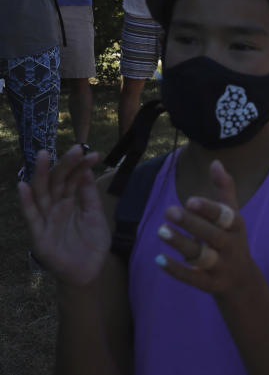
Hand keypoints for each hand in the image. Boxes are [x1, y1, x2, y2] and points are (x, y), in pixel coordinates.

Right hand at [17, 147, 109, 286]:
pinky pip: (31, 217)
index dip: (80, 166)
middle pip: (56, 182)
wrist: (88, 272)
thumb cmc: (90, 243)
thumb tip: (86, 169)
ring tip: (44, 155)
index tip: (92, 153)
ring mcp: (46, 220)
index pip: (71, 178)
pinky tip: (24, 186)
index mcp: (68, 202)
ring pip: (41, 194)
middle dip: (64, 164)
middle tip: (76, 148)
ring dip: (41, 174)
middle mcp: (54, 208)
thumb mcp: (95, 215)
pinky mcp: (39, 236)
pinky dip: (26, 202)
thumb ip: (89, 194)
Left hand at [154, 159, 257, 296]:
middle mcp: (232, 246)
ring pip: (202, 256)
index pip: (224, 216)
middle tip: (169, 211)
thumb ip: (224, 189)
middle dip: (191, 224)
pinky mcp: (211, 284)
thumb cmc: (232, 239)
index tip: (189, 200)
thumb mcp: (233, 215)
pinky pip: (193, 279)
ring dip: (181, 244)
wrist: (242, 280)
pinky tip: (159, 259)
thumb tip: (215, 162)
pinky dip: (176, 270)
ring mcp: (222, 266)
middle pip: (212, 235)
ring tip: (161, 231)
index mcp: (237, 226)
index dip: (208, 209)